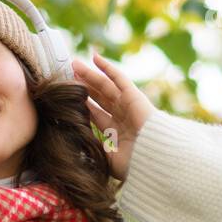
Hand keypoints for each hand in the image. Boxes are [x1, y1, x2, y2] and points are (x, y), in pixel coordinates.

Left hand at [70, 52, 155, 182]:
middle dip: (82, 86)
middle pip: (97, 97)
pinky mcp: (134, 96)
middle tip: (66, 75)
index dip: (81, 104)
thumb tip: (75, 143)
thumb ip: (94, 149)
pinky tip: (94, 57)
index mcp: (116, 132)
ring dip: (89, 74)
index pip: (94, 114)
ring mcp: (128, 105)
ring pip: (104, 86)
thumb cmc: (135, 164)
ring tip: (73, 64)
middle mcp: (121, 116)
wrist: (155, 159)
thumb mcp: (109, 159)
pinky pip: (119, 78)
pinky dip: (107, 67)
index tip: (66, 97)